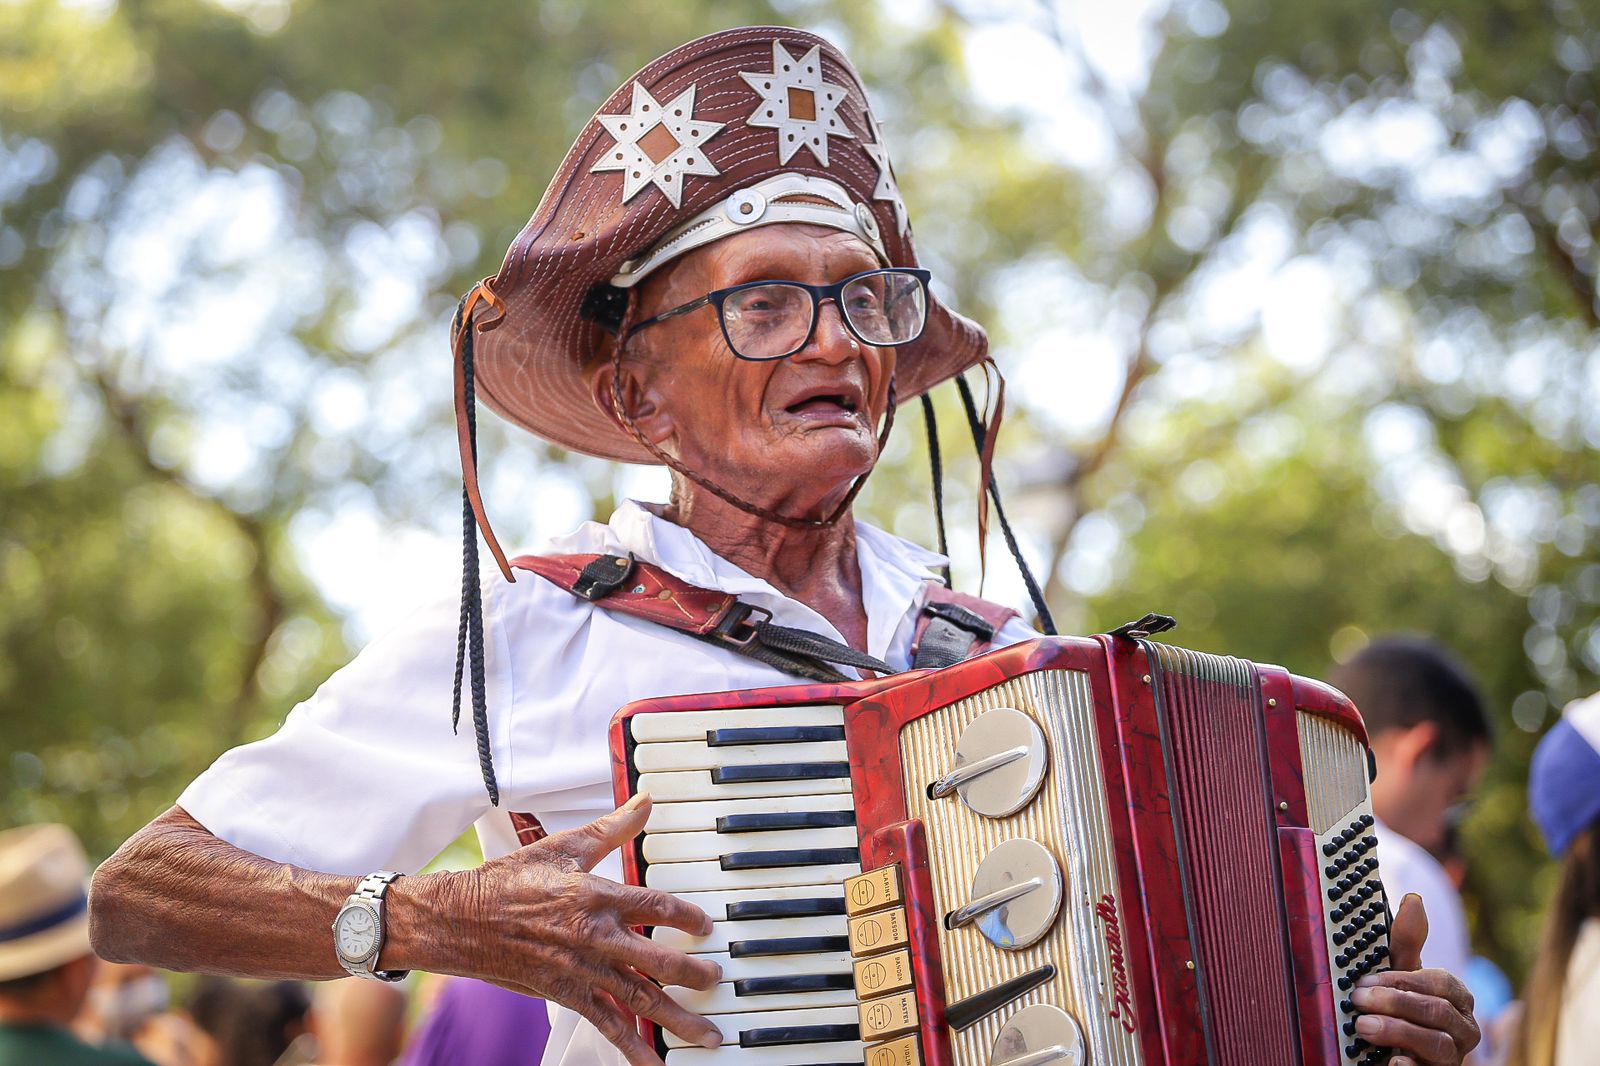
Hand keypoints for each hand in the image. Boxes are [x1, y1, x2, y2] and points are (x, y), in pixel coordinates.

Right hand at [455, 793, 722, 1065]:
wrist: (462, 919)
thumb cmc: (509, 882)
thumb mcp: (565, 847)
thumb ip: (612, 828)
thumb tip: (644, 800)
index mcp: (597, 897)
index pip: (656, 906)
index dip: (687, 916)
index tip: (706, 926)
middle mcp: (595, 937)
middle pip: (659, 961)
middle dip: (694, 974)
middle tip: (717, 981)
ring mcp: (582, 971)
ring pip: (641, 999)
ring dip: (678, 1020)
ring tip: (707, 1035)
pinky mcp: (567, 995)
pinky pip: (607, 1025)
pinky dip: (632, 1047)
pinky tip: (653, 1063)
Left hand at [1349, 893, 1480, 1065]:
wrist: (1400, 1055)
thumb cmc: (1404, 1008)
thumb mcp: (1403, 974)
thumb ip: (1407, 942)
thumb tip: (1413, 898)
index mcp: (1458, 998)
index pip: (1441, 983)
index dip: (1403, 979)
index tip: (1368, 979)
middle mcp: (1463, 1029)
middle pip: (1438, 1013)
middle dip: (1395, 1003)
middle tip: (1359, 999)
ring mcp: (1453, 1057)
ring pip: (1436, 1044)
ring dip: (1397, 1031)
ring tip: (1362, 1026)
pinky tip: (1390, 1061)